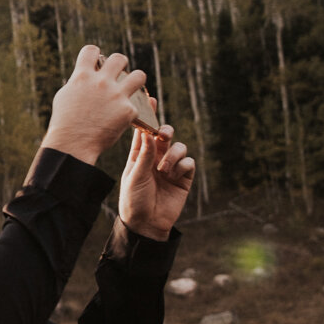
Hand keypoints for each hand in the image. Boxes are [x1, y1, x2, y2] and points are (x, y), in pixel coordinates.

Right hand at [41, 46, 149, 162]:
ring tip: (130, 90)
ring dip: (135, 81)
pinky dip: (129, 112)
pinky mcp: (128, 111)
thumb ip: (78, 82)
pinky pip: (136, 105)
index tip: (96, 63)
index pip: (92, 50)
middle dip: (119, 65)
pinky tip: (122, 119)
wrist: (73, 144)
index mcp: (82, 76)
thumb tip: (86, 75)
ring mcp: (116, 95)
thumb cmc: (65, 122)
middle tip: (117, 76)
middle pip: (119, 58)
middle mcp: (101, 82)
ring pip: (139, 75)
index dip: (95, 54)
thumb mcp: (65, 96)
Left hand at [118, 116, 194, 240]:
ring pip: (179, 147)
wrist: (146, 224)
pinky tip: (174, 175)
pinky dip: (182, 165)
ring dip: (173, 155)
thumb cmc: (134, 200)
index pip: (144, 131)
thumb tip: (149, 133)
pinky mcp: (184, 177)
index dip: (147, 116)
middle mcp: (155, 158)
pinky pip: (189, 162)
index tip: (149, 99)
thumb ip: (144, 155)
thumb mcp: (135, 176)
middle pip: (164, 135)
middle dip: (165, 131)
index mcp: (139, 155)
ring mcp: (171, 167)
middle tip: (163, 134)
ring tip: (164, 169)